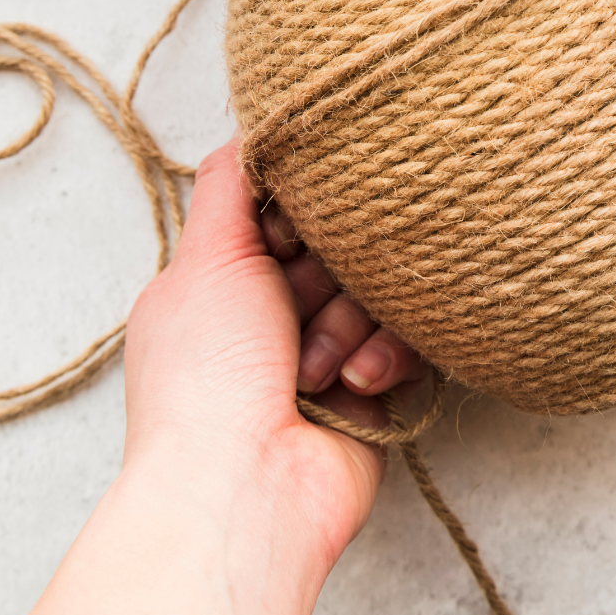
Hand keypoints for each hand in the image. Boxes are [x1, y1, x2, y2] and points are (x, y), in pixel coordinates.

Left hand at [122, 141, 428, 557]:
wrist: (245, 486)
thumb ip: (230, 185)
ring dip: (351, 324)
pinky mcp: (373, 391)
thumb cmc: (208, 379)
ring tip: (315, 366)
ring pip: (378, 292)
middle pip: (339, 249)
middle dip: (329, 273)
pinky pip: (408, 342)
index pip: (285, 211)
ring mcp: (324, 355)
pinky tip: (355, 384)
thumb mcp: (206, 259)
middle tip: (300, 300)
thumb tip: (253, 127)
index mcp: (222, 281)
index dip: (299, 213)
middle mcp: (271, 316)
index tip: (292, 231)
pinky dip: (384, 359)